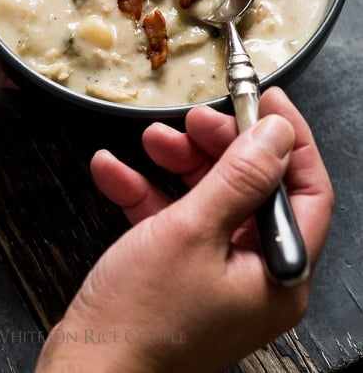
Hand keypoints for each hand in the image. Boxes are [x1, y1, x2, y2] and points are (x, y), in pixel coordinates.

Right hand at [35, 87, 332, 371]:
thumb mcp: (193, 231)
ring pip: (209, 198)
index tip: (265, 100)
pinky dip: (144, 192)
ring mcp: (214, 274)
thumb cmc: (141, 319)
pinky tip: (113, 170)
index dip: (289, 140)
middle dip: (221, 146)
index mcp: (277, 272)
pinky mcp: (177, 273)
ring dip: (178, 162)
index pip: (305, 190)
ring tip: (151, 138)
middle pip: (252, 188)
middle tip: (196, 117)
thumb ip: (239, 177)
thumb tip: (277, 133)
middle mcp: (253, 275)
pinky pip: (170, 219)